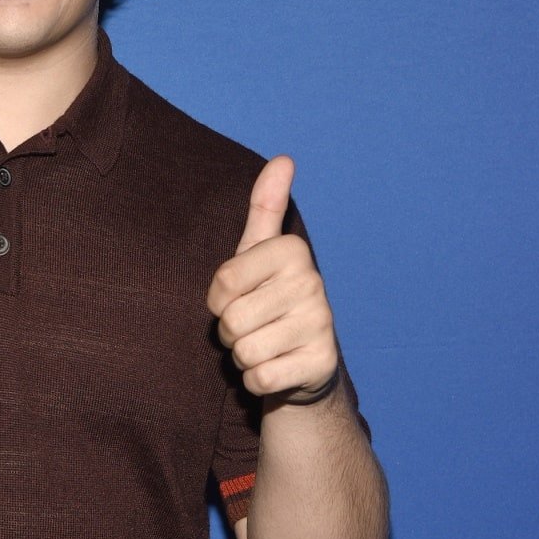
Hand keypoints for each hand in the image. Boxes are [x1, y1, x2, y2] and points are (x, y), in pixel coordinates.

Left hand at [206, 156, 337, 402]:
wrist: (304, 363)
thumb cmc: (270, 299)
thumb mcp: (261, 252)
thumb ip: (265, 207)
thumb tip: (284, 159)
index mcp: (293, 252)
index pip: (222, 284)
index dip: (217, 300)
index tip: (237, 299)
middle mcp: (313, 283)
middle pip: (232, 320)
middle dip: (230, 332)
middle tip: (252, 327)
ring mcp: (321, 325)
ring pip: (245, 351)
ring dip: (243, 356)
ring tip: (263, 345)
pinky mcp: (321, 364)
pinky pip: (260, 378)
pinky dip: (256, 380)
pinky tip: (274, 367)